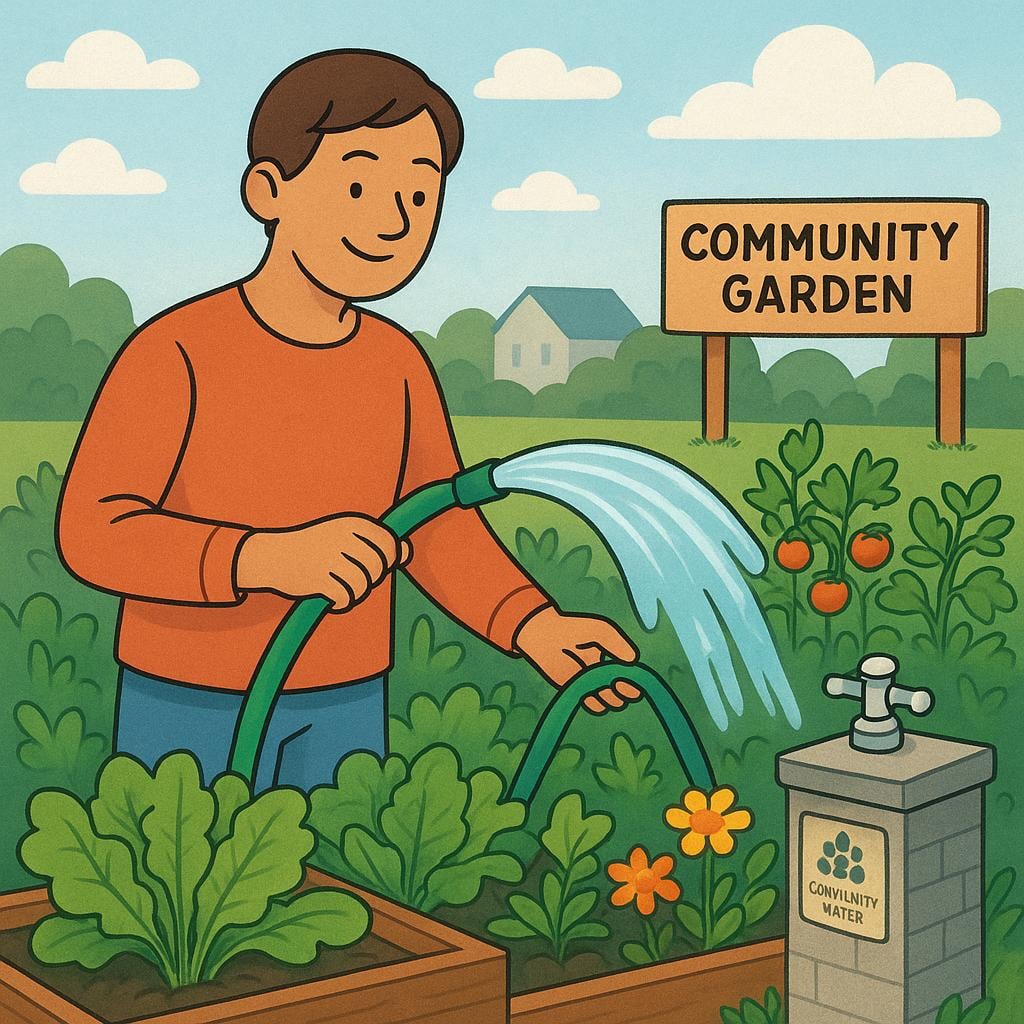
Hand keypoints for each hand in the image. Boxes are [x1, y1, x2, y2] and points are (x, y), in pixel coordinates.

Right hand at [236, 515, 411, 610]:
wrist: (271, 555)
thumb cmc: (315, 546)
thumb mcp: (346, 536)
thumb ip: (377, 543)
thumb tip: (406, 551)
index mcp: (351, 523)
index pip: (388, 545)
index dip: (387, 559)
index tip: (373, 563)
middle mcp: (342, 538)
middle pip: (377, 568)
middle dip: (369, 578)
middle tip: (351, 577)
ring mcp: (329, 558)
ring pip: (362, 585)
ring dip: (354, 592)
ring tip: (340, 587)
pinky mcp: (317, 578)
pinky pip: (345, 598)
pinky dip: (340, 602)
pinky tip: (331, 597)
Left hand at [512, 605, 641, 713]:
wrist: (546, 636)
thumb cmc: (574, 629)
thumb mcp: (601, 630)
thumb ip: (618, 643)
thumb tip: (633, 661)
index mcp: (613, 660)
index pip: (632, 675)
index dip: (634, 679)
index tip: (626, 675)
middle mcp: (605, 675)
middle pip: (624, 693)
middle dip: (624, 690)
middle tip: (614, 682)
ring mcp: (592, 685)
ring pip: (612, 703)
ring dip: (611, 698)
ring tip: (601, 685)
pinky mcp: (578, 693)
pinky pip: (595, 706)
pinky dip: (597, 703)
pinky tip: (591, 691)